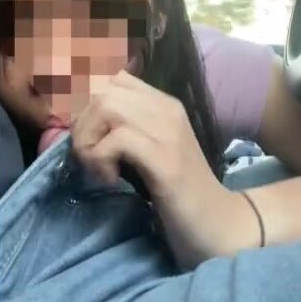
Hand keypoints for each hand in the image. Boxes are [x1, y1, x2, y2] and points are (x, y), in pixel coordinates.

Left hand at [72, 70, 258, 269]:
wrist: (218, 223)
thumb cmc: (180, 192)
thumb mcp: (153, 149)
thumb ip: (129, 129)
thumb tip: (85, 122)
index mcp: (166, 104)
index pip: (115, 78)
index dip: (89, 105)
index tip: (89, 137)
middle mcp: (168, 109)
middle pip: (103, 91)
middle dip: (83, 125)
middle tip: (89, 157)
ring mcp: (168, 132)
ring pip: (106, 107)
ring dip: (89, 140)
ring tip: (97, 167)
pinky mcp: (165, 160)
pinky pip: (116, 140)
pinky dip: (101, 160)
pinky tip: (111, 180)